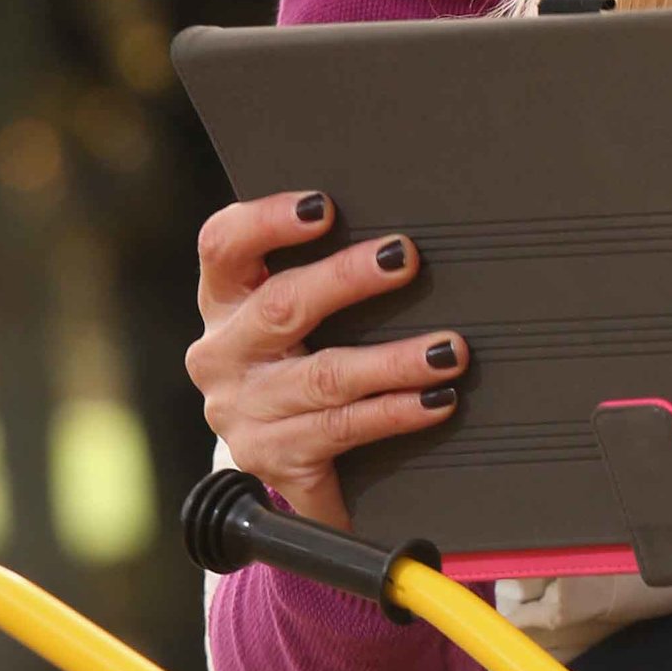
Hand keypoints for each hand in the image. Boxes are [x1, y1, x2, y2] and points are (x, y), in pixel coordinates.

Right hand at [186, 191, 463, 534]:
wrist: (282, 463)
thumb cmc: (298, 370)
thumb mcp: (293, 323)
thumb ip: (323, 282)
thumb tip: (398, 245)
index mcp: (223, 304)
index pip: (224, 246)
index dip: (268, 221)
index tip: (323, 207)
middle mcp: (223, 356)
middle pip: (281, 307)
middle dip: (347, 279)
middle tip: (404, 258)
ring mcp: (245, 412)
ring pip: (325, 377)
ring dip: (394, 361)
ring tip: (448, 351)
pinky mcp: (274, 459)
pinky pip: (344, 429)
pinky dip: (396, 412)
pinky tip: (435, 401)